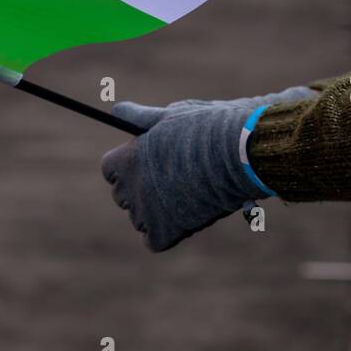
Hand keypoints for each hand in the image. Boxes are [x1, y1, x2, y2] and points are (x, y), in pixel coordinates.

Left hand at [101, 89, 314, 251]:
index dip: (128, 167)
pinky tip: (187, 216)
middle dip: (141, 190)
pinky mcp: (164, 232)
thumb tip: (115, 111)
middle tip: (171, 181)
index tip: (147, 164)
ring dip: (156, 212)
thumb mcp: (170, 115)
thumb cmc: (207, 128)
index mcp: (128, 158)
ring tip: (187, 195)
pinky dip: (167, 233)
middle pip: (122, 196)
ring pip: (140, 219)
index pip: (110, 170)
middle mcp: (131, 186)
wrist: (240, 154)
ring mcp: (146, 212)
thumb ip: (139, 117)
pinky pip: (153, 240)